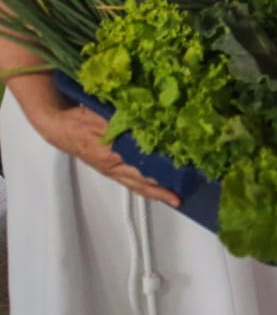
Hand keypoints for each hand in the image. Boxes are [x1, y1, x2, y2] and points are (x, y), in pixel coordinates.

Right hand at [30, 100, 179, 205]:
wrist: (59, 127)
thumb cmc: (80, 120)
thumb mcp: (102, 117)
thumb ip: (124, 121)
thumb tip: (149, 121)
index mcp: (111, 155)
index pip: (141, 168)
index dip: (159, 173)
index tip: (178, 176)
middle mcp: (112, 167)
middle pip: (140, 183)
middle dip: (160, 190)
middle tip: (178, 197)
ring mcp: (111, 170)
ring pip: (136, 185)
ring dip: (154, 191)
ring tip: (173, 197)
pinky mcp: (110, 170)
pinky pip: (130, 181)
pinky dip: (145, 186)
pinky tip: (156, 187)